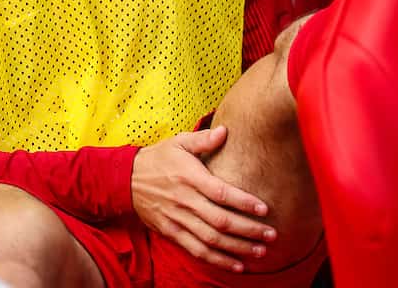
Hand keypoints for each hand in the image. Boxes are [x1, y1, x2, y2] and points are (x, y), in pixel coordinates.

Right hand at [132, 126, 276, 272]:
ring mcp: (176, 218)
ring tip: (260, 251)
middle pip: (220, 220)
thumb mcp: (177, 142)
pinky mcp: (171, 232)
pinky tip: (237, 265)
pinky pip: (196, 250)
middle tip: (272, 235)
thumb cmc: (158, 158)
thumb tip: (226, 131)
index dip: (243, 202)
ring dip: (238, 248)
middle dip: (249, 230)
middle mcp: (183, 199)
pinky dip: (217, 260)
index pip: (219, 192)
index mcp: (188, 176)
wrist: (125, 178)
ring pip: (211, 239)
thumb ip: (202, 139)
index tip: (264, 209)